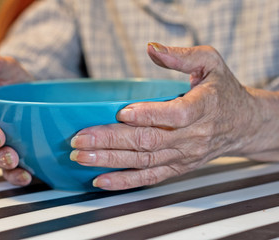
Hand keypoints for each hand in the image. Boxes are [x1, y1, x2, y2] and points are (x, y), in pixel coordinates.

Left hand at [70, 43, 262, 190]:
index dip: (148, 115)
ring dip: (110, 161)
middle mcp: (193, 136)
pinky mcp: (177, 167)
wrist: (243, 123)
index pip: (175, 115)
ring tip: (82, 157)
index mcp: (203, 107)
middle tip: (81, 139)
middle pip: (149, 141)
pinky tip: (102, 180)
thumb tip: (151, 49)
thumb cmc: (224, 92)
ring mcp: (184, 155)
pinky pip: (150, 177)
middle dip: (111, 141)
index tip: (122, 113)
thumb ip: (182, 56)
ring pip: (144, 161)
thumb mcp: (211, 63)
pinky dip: (125, 181)